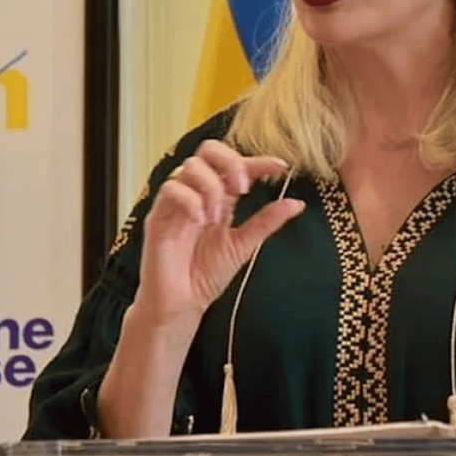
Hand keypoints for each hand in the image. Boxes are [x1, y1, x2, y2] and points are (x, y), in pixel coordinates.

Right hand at [133, 141, 302, 326]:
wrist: (181, 304)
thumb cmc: (206, 275)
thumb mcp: (243, 246)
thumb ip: (266, 222)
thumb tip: (297, 204)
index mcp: (220, 198)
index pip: (236, 166)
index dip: (258, 161)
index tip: (281, 166)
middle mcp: (198, 194)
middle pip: (208, 150)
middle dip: (230, 161)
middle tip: (243, 187)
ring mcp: (176, 202)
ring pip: (190, 166)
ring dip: (211, 186)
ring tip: (218, 217)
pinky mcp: (158, 215)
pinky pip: (170, 189)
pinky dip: (190, 200)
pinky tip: (202, 221)